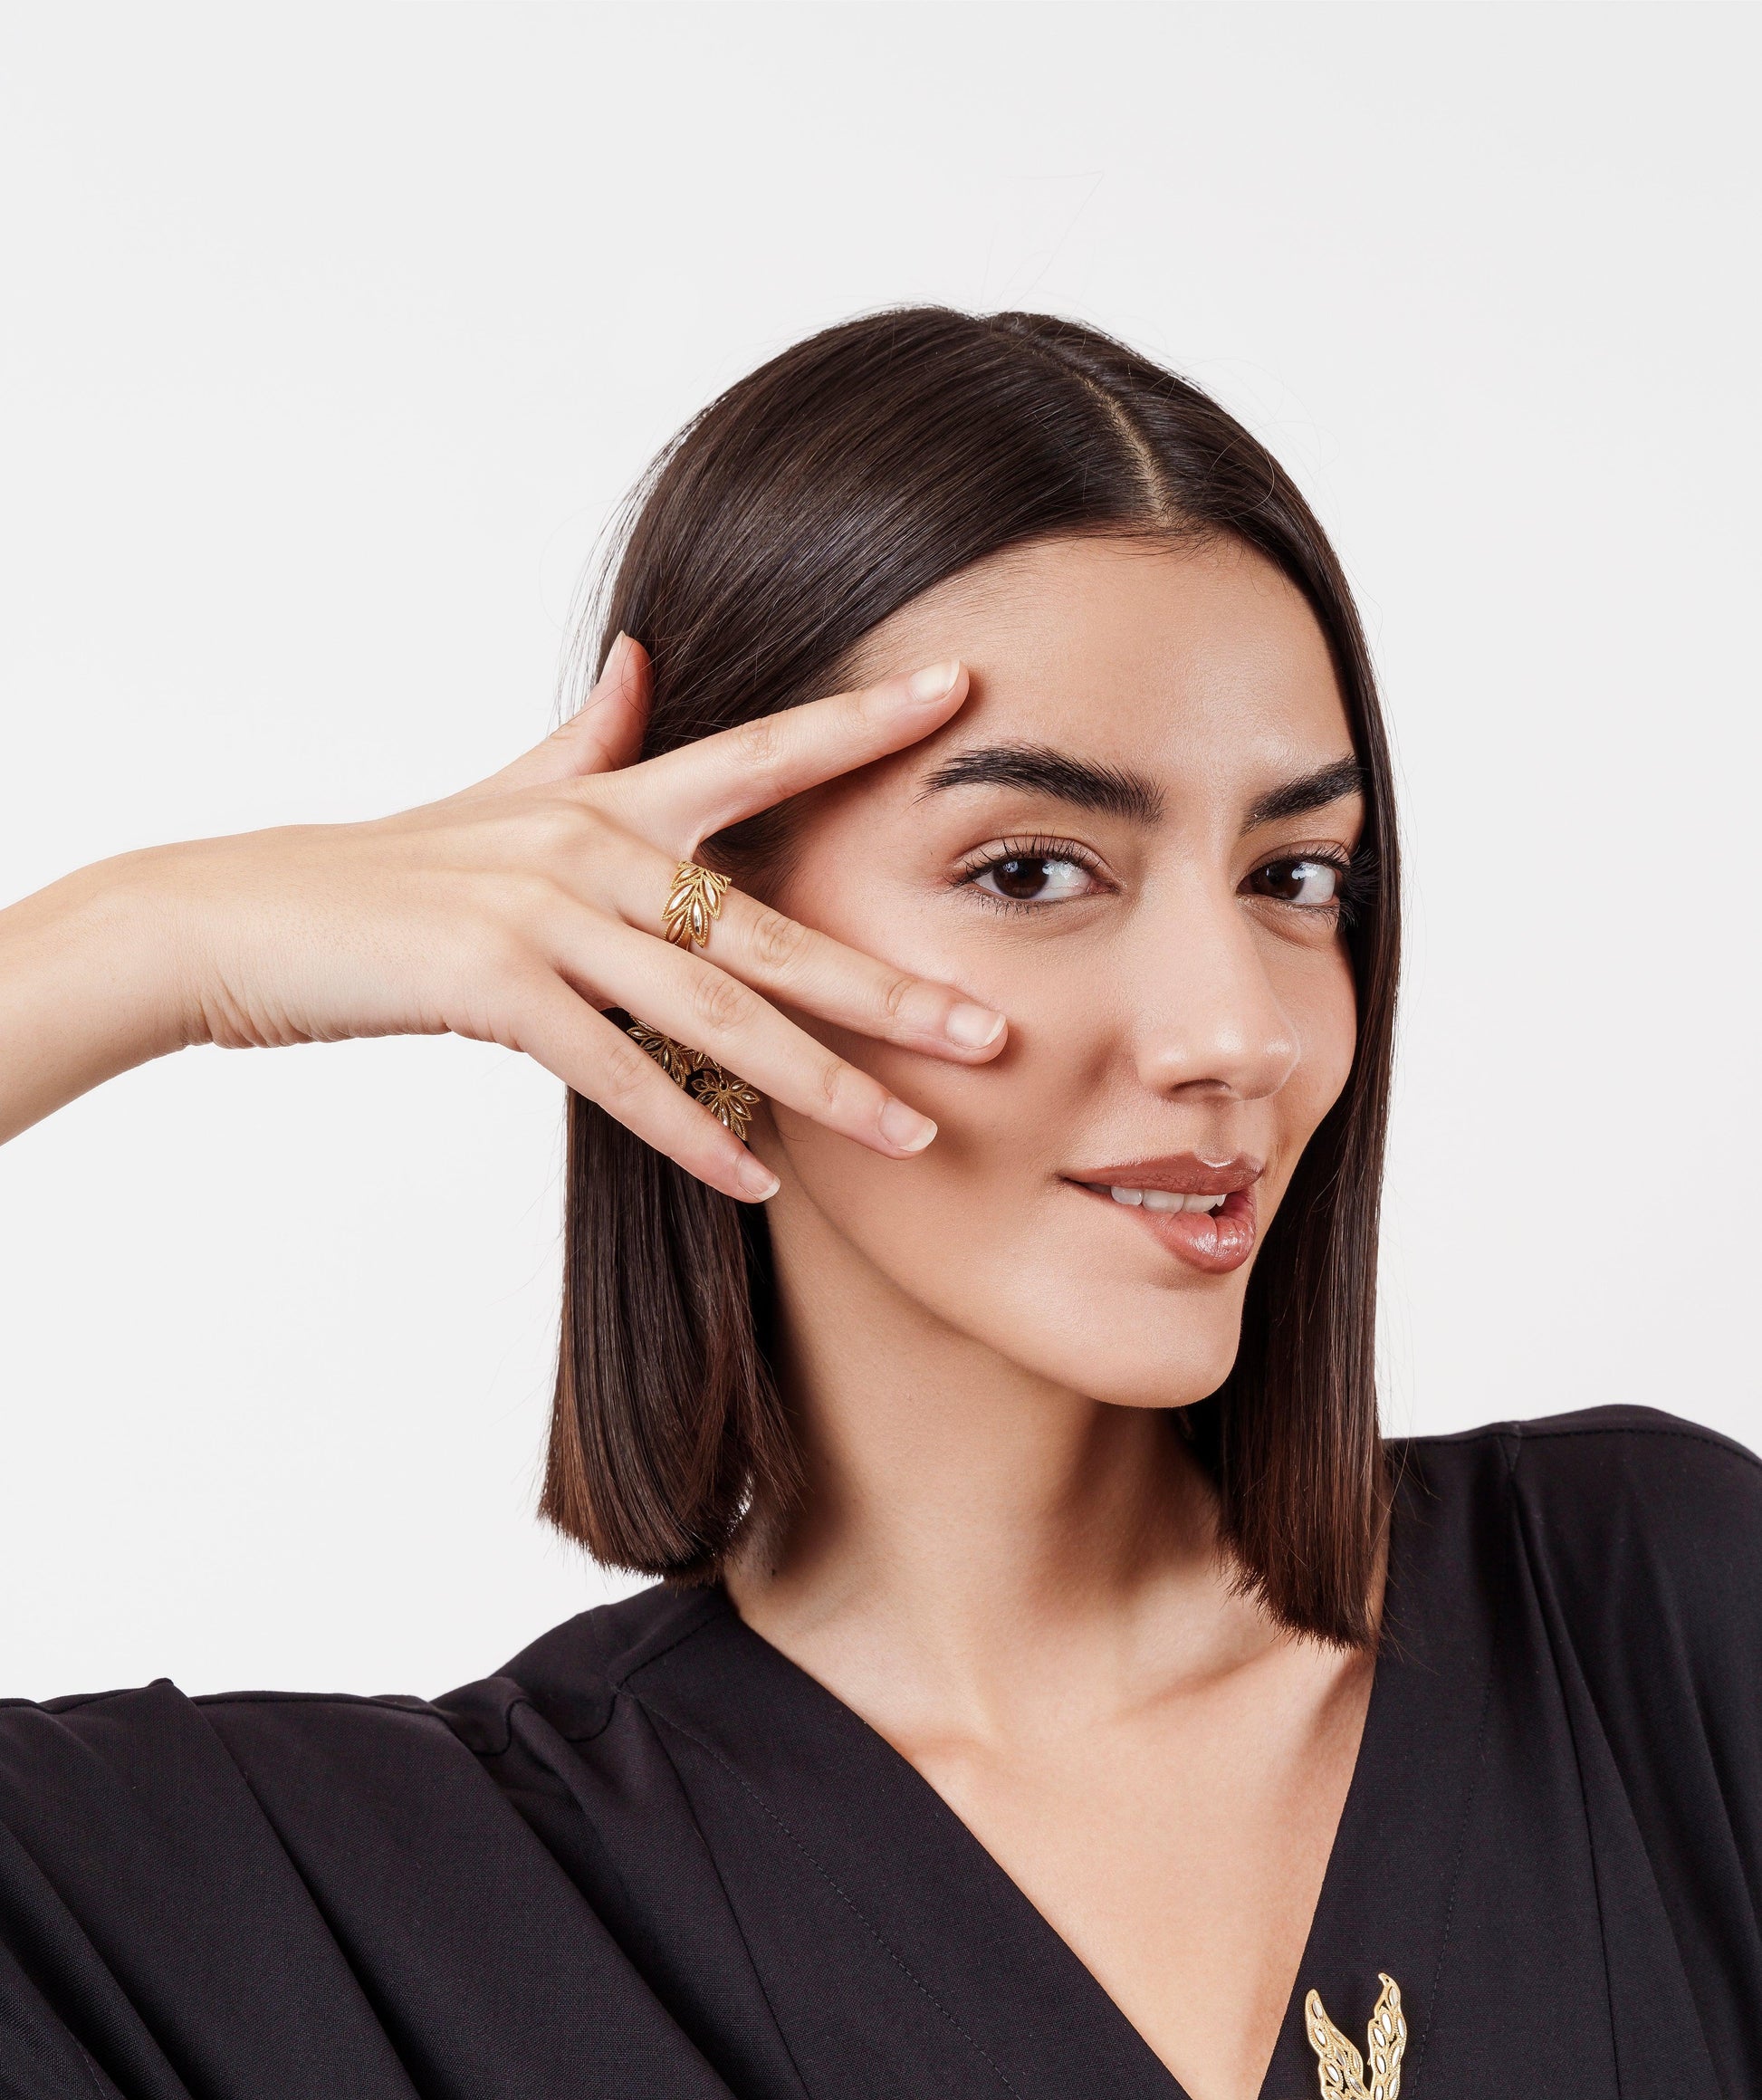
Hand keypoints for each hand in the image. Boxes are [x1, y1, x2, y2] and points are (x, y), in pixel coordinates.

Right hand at [0, 639, 1005, 1193]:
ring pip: (713, 1011)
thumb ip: (585, 738)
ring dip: (820, 1083)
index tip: (965, 691)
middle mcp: (588, 843)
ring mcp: (542, 914)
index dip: (861, 719)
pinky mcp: (491, 987)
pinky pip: (618, 1072)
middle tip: (994, 1032)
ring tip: (912, 1136)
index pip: (759, 752)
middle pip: (771, 924)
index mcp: (602, 795)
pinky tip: (760, 1183)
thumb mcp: (497, 795)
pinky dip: (691, 1132)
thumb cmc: (379, 876)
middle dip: (890, 985)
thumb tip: (642, 660)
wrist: (236, 920)